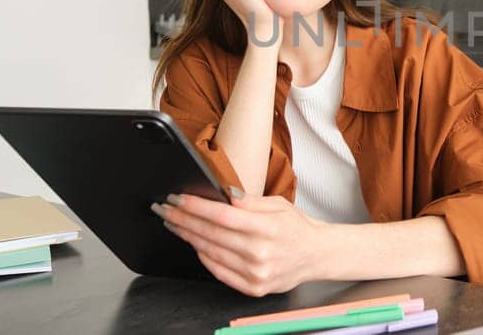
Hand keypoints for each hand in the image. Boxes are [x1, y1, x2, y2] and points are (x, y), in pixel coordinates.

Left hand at [155, 191, 333, 296]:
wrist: (317, 256)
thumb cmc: (297, 228)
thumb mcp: (278, 205)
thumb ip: (249, 201)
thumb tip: (223, 194)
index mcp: (267, 228)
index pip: (221, 216)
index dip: (195, 206)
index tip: (176, 198)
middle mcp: (260, 253)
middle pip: (210, 233)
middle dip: (183, 219)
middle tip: (165, 209)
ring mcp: (255, 273)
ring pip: (210, 252)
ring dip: (188, 236)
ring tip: (175, 223)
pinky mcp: (253, 287)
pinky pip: (218, 271)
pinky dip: (203, 256)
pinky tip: (194, 244)